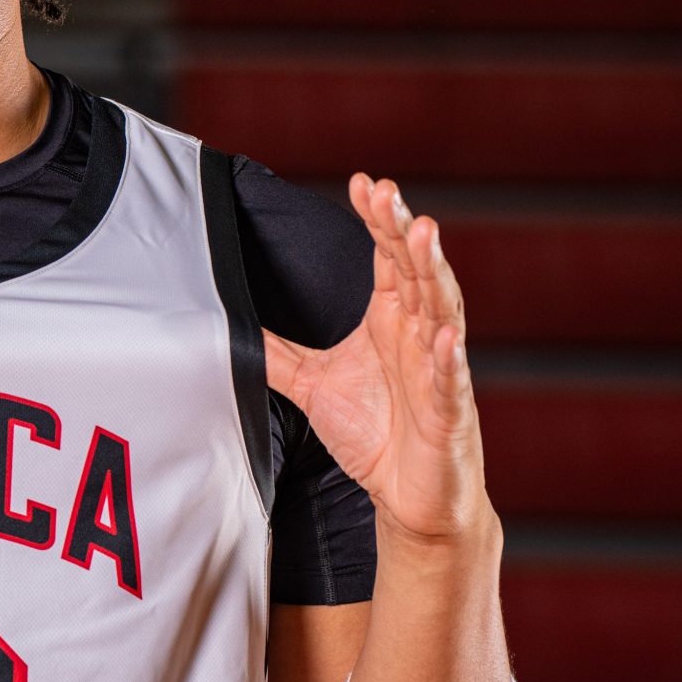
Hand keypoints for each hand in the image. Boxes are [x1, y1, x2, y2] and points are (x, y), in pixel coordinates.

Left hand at [261, 173, 492, 548]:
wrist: (407, 497)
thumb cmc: (372, 435)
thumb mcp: (310, 385)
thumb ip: (277, 352)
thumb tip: (231, 324)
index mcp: (391, 319)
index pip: (388, 257)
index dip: (378, 219)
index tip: (361, 183)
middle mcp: (419, 333)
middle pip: (415, 269)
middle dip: (402, 228)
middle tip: (385, 192)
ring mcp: (439, 369)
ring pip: (442, 309)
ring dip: (434, 271)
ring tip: (424, 232)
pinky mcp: (449, 411)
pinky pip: (450, 380)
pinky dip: (449, 358)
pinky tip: (443, 335)